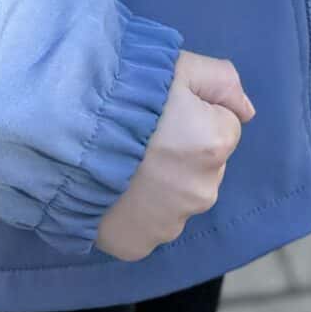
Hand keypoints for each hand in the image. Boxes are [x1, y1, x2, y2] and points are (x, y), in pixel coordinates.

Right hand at [95, 51, 254, 262]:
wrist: (64, 135)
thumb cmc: (125, 93)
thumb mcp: (181, 66)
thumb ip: (223, 81)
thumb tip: (246, 111)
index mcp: (215, 144)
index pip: (223, 127)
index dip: (193, 115)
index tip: (163, 112)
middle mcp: (201, 190)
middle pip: (202, 167)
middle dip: (181, 153)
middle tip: (141, 137)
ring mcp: (170, 224)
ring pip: (176, 198)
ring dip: (159, 185)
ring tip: (122, 161)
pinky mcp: (139, 245)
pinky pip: (148, 226)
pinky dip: (135, 212)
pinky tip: (114, 190)